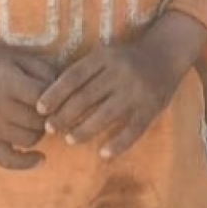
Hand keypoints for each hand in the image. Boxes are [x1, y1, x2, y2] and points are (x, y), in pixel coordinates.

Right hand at [0, 46, 57, 169]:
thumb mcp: (21, 58)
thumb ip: (45, 72)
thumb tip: (67, 93)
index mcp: (10, 84)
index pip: (45, 100)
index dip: (59, 100)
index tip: (63, 97)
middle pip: (39, 122)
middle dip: (51, 117)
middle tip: (53, 110)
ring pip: (29, 140)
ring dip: (40, 132)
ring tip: (41, 122)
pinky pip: (6, 160)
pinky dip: (25, 163)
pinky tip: (41, 159)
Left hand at [36, 14, 206, 159]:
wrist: (167, 53)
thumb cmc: (127, 59)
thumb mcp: (106, 55)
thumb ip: (84, 71)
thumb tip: (51, 96)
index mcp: (106, 57)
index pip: (73, 76)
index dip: (54, 94)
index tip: (39, 109)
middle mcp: (120, 73)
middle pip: (85, 97)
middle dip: (64, 116)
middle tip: (50, 129)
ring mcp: (136, 91)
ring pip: (105, 116)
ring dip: (84, 130)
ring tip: (70, 139)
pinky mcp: (151, 108)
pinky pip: (132, 130)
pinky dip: (118, 144)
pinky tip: (103, 153)